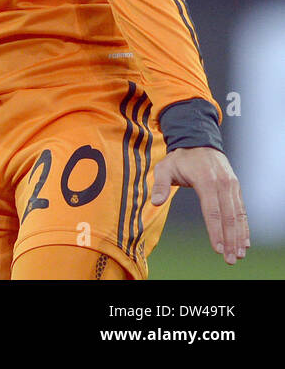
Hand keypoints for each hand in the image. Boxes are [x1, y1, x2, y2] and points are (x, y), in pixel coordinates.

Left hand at [151, 146, 248, 264]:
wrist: (199, 142)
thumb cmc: (180, 159)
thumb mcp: (164, 167)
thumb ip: (160, 185)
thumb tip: (156, 202)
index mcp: (206, 180)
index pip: (212, 211)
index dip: (215, 231)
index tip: (217, 248)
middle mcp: (222, 184)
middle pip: (228, 216)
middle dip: (230, 240)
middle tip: (229, 259)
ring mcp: (231, 186)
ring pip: (237, 215)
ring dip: (239, 236)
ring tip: (238, 255)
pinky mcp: (235, 188)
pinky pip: (241, 209)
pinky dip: (244, 226)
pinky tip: (244, 241)